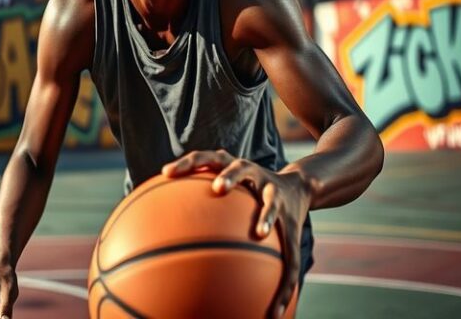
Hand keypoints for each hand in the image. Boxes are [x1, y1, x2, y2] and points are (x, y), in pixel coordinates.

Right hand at [162, 150, 310, 318]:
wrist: (296, 187)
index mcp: (277, 199)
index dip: (266, 218)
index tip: (258, 234)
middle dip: (233, 177)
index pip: (274, 207)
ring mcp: (242, 165)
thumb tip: (278, 318)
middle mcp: (259, 177)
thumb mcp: (291, 247)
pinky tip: (164, 174)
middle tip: (219, 188)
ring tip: (172, 172)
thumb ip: (285, 278)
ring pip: (219, 157)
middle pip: (246, 171)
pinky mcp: (227, 159)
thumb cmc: (289, 225)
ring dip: (198, 162)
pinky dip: (185, 165)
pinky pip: (203, 159)